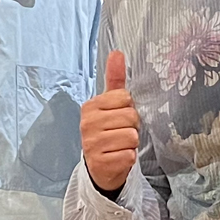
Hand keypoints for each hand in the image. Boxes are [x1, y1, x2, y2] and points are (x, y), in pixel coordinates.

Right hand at [81, 51, 141, 194]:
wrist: (100, 167)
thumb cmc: (108, 131)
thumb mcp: (110, 105)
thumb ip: (114, 79)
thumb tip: (117, 52)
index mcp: (90, 106)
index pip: (125, 98)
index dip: (129, 108)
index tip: (119, 117)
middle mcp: (87, 124)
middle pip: (131, 117)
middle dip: (132, 126)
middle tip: (120, 133)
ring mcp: (92, 145)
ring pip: (131, 136)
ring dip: (131, 143)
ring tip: (119, 145)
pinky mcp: (100, 163)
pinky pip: (129, 155)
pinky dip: (128, 158)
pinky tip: (117, 157)